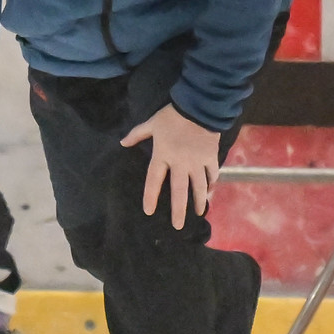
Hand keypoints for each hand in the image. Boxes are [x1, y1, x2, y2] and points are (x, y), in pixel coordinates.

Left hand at [120, 103, 221, 229]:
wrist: (199, 107)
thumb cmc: (173, 116)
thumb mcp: (152, 123)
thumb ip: (137, 134)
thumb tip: (122, 142)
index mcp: (162, 155)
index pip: (154, 181)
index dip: (150, 197)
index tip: (149, 211)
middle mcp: (180, 164)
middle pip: (178, 191)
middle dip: (178, 210)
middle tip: (178, 226)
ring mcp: (197, 162)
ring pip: (198, 186)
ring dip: (199, 201)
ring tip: (199, 213)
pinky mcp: (211, 157)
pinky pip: (212, 173)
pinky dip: (212, 182)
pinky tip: (211, 190)